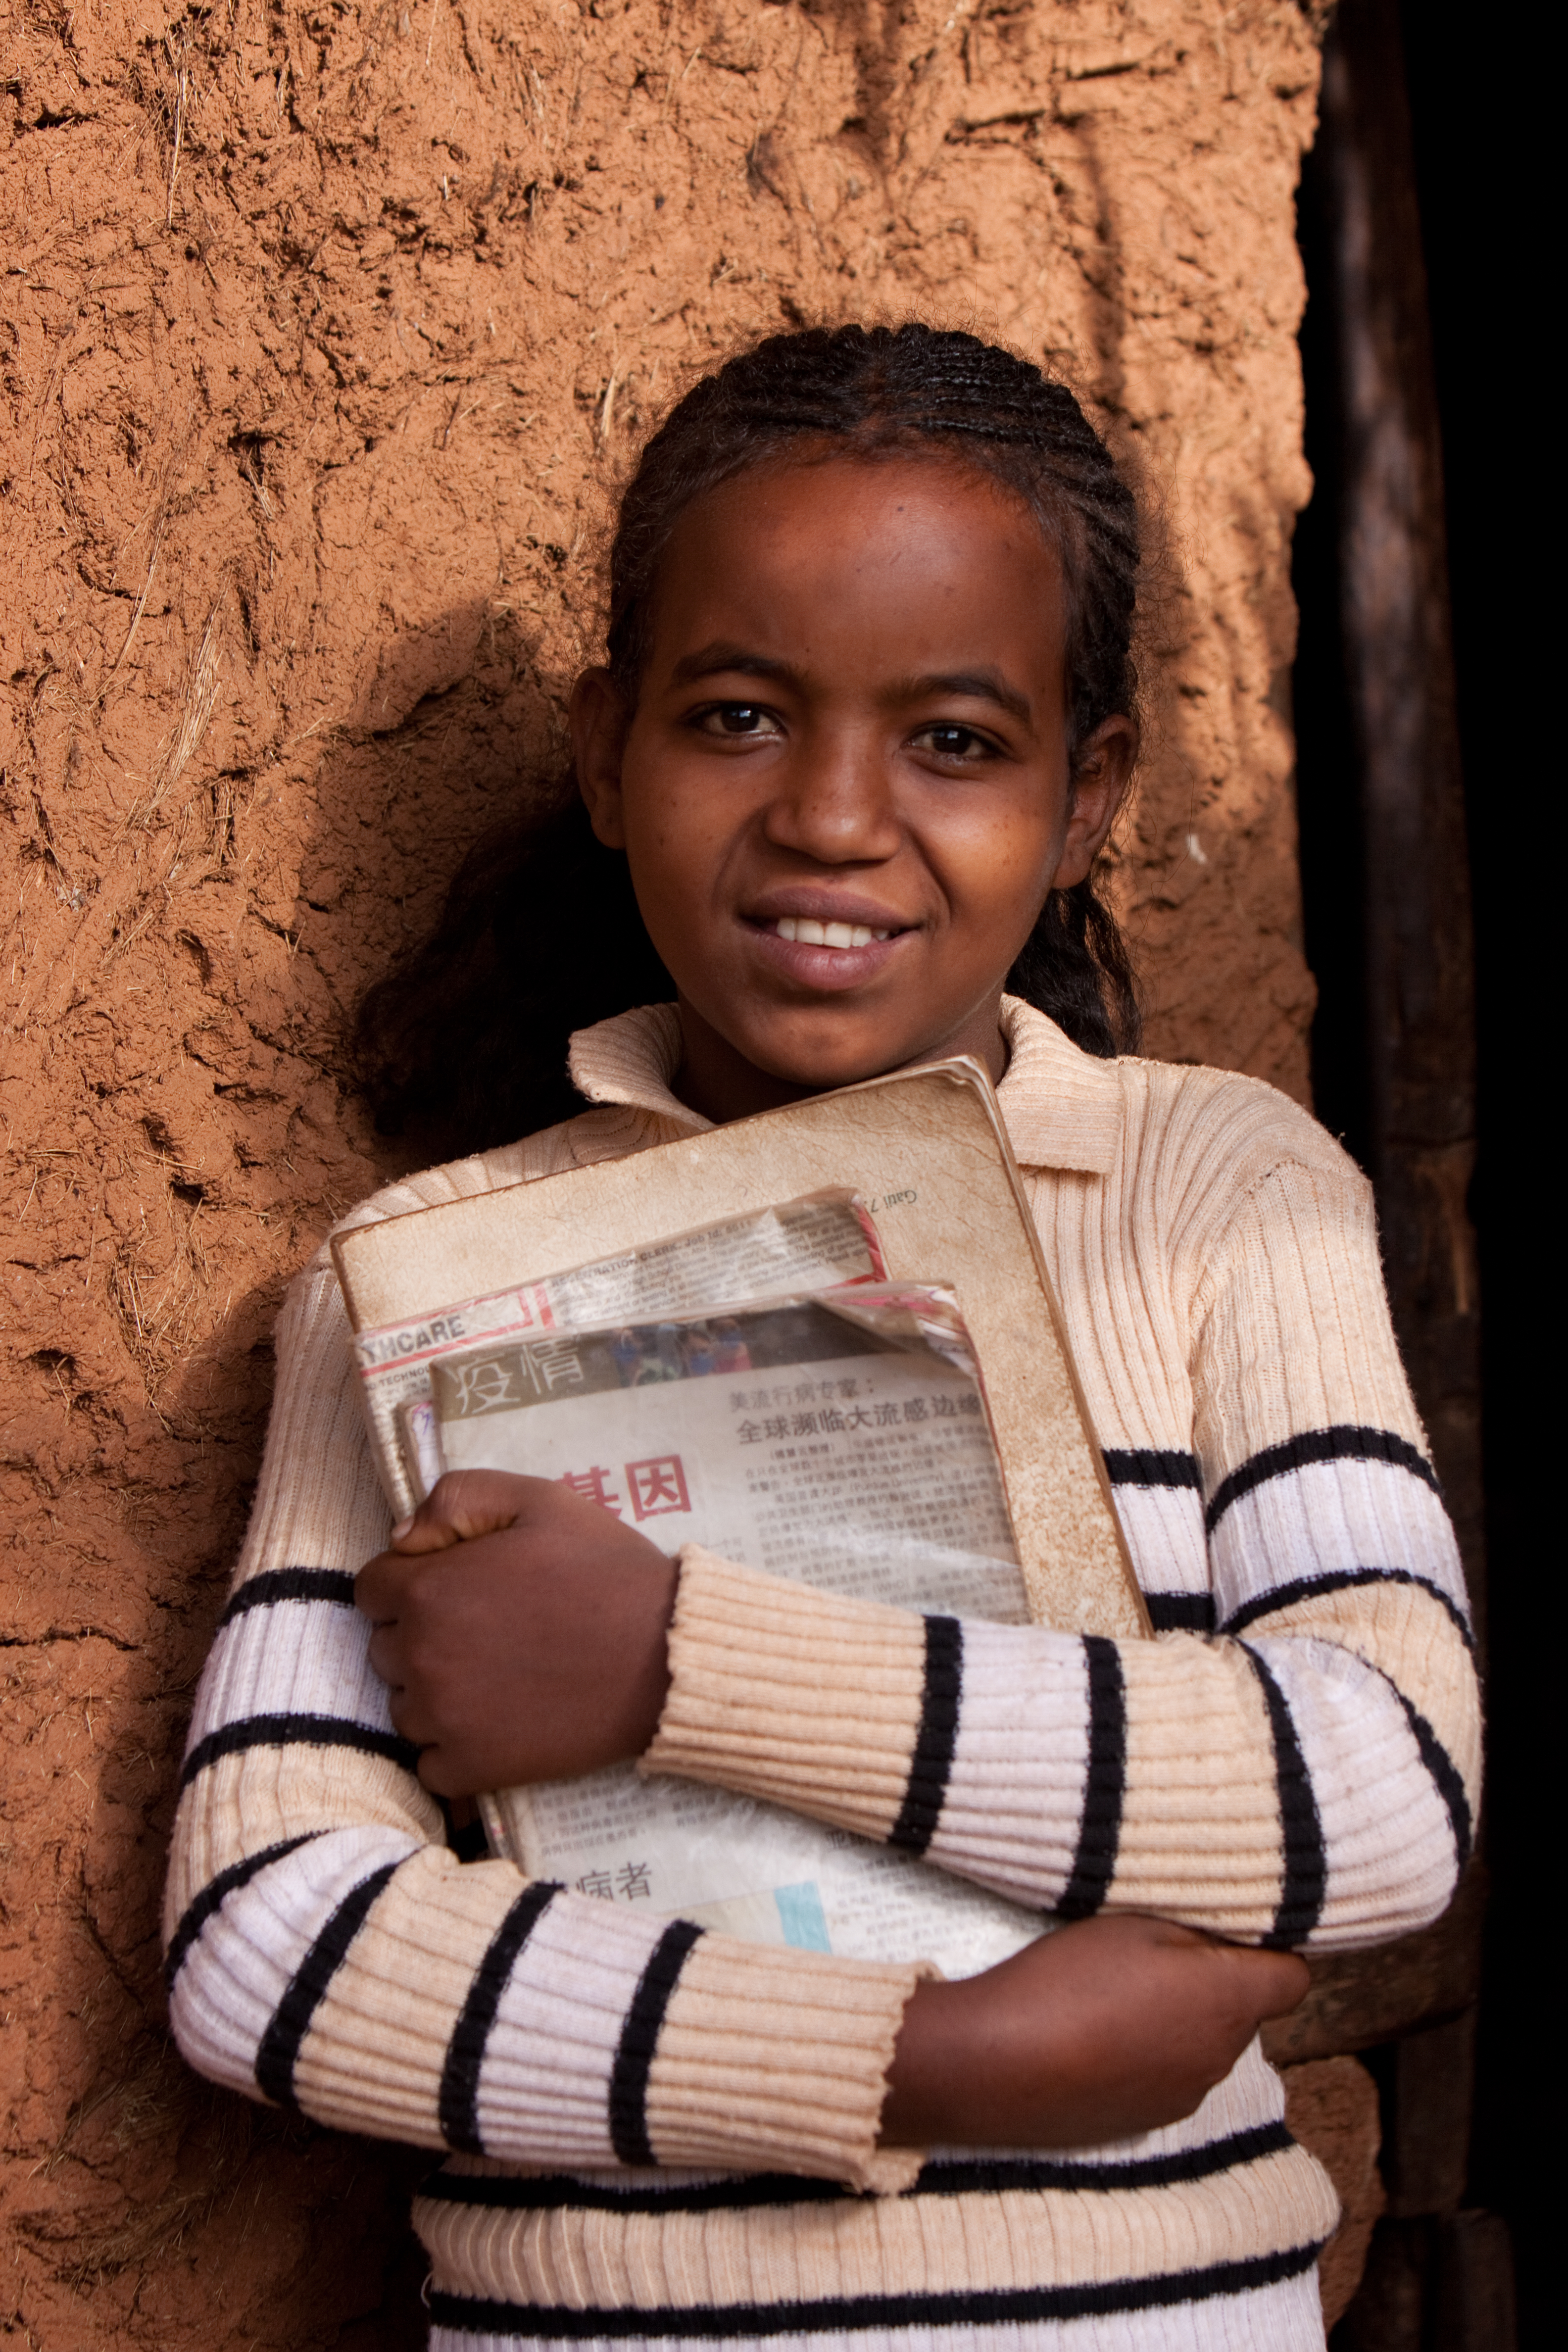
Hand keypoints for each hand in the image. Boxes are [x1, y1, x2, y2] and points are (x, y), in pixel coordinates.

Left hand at [356, 1470, 677, 1796]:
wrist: (666, 1655)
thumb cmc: (605, 1570)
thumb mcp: (539, 1500)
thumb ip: (457, 1497)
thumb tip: (401, 1536)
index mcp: (429, 1589)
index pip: (371, 1589)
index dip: (409, 1582)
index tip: (455, 1587)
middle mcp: (422, 1656)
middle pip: (386, 1647)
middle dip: (422, 1635)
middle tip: (487, 1630)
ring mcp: (444, 1718)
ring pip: (404, 1706)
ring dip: (435, 1693)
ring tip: (496, 1677)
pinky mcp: (473, 1768)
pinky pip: (430, 1764)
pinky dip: (454, 1749)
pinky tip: (498, 1724)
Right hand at [881, 1913, 1308, 2146]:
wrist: (1001, 2064)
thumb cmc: (1071, 1981)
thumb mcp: (1136, 1926)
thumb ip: (1198, 1933)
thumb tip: (1233, 1941)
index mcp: (1229, 2004)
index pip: (1294, 1979)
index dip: (1272, 1949)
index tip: (1229, 1930)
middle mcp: (1222, 2059)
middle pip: (1244, 2011)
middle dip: (1214, 1981)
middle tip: (1155, 1951)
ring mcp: (1185, 2096)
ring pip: (1204, 2043)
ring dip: (1180, 2019)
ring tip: (1116, 1994)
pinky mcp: (1146, 2121)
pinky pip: (1169, 2075)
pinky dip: (1148, 2053)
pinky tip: (1098, 2035)